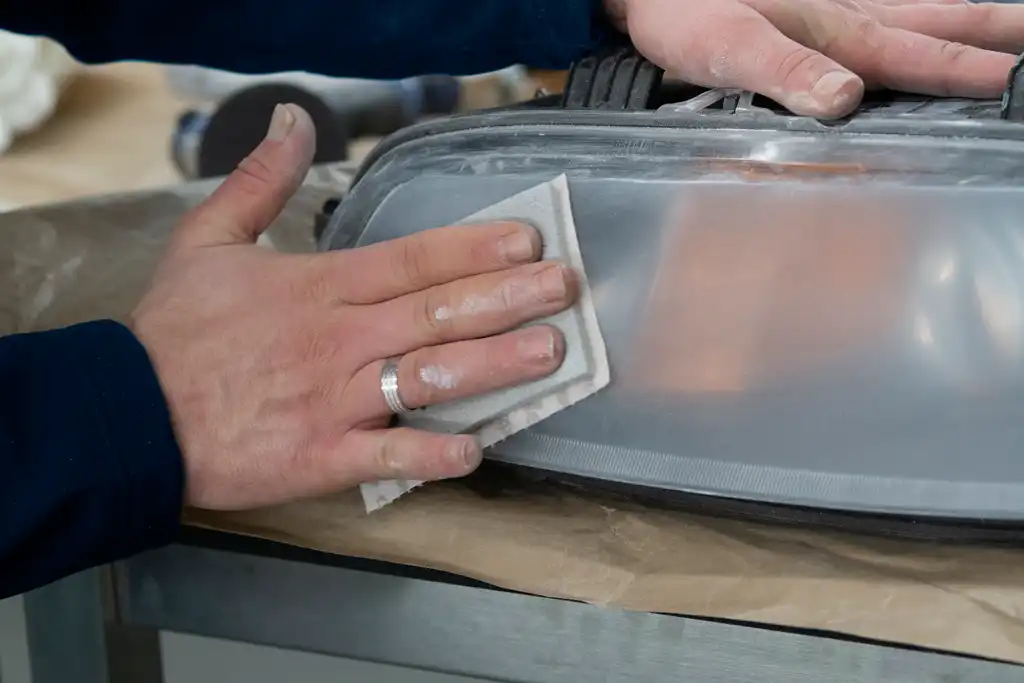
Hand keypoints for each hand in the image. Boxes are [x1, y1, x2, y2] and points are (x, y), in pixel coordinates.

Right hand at [130, 104, 574, 509]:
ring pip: (425, 378)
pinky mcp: (320, 456)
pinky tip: (477, 452)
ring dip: (491, 366)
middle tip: (564, 288)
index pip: (411, 261)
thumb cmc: (174, 332)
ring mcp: (332, 401)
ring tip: (548, 353)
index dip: (473, 248)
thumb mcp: (206, 240)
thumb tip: (295, 120)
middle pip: (434, 314)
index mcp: (318, 288)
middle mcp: (337, 340)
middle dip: (506, 298)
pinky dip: (431, 456)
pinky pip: (386, 456)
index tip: (526, 240)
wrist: (129, 417)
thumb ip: (259, 181)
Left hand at [607, 0, 1022, 117]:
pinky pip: (883, 11)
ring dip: (966, 19)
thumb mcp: (729, 44)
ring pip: (918, 10)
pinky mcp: (811, 6)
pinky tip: (921, 20)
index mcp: (834, 28)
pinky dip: (917, 16)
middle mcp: (844, 12)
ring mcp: (832, 3)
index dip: (966, 71)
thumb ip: (785, 71)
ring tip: (1013, 26)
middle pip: (936, 20)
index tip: (1012, 82)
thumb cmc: (684, 9)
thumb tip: (846, 98)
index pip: (916, 54)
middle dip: (991, 34)